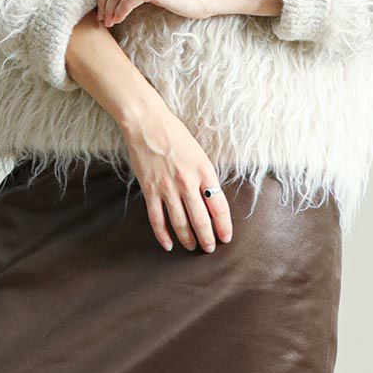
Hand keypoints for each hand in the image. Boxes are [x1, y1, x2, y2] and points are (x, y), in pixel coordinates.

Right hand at [121, 97, 232, 252]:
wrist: (147, 124)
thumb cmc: (175, 135)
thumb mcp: (199, 154)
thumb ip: (205, 177)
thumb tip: (211, 200)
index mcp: (204, 172)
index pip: (219, 207)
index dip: (224, 226)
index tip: (226, 237)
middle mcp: (188, 183)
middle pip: (201, 220)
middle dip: (208, 238)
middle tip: (210, 248)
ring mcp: (167, 188)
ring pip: (180, 223)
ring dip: (188, 239)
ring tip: (192, 248)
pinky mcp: (150, 190)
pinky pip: (157, 219)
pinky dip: (163, 235)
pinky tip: (168, 245)